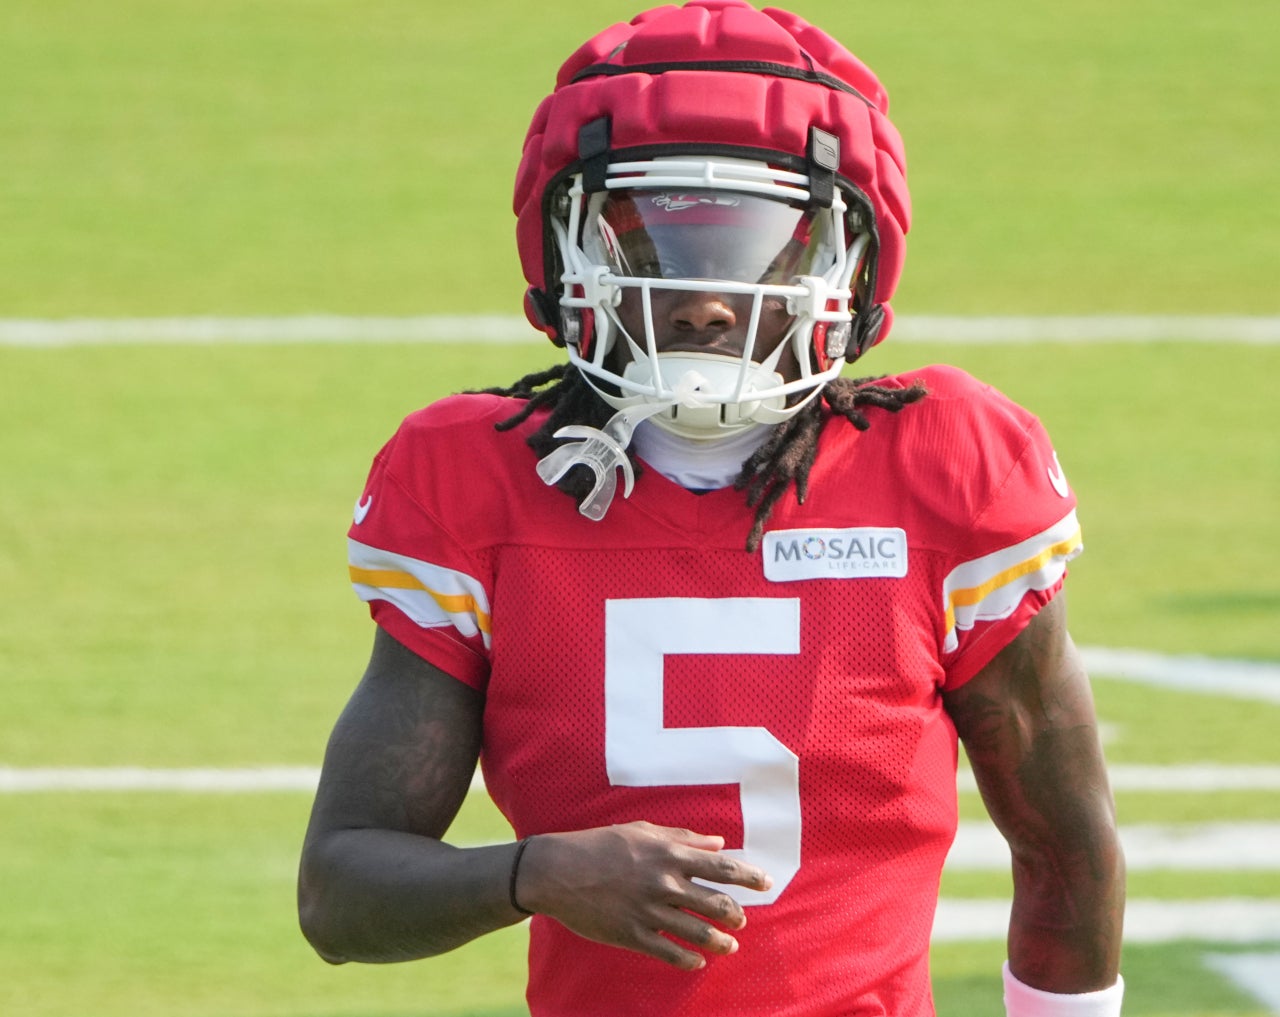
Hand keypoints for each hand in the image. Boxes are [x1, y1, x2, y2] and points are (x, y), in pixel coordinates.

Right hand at [515, 821, 773, 969]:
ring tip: (730, 946)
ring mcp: (648, 910)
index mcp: (669, 854)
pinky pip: (669, 952)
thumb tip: (718, 842)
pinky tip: (698, 962)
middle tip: (742, 919)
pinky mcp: (631, 933)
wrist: (557, 870)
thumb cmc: (601, 844)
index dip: (749, 876)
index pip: (722, 867)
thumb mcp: (642, 831)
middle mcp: (664, 883)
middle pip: (716, 904)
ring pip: (698, 932)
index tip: (767, 883)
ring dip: (720, 942)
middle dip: (737, 914)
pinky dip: (688, 959)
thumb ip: (683, 837)